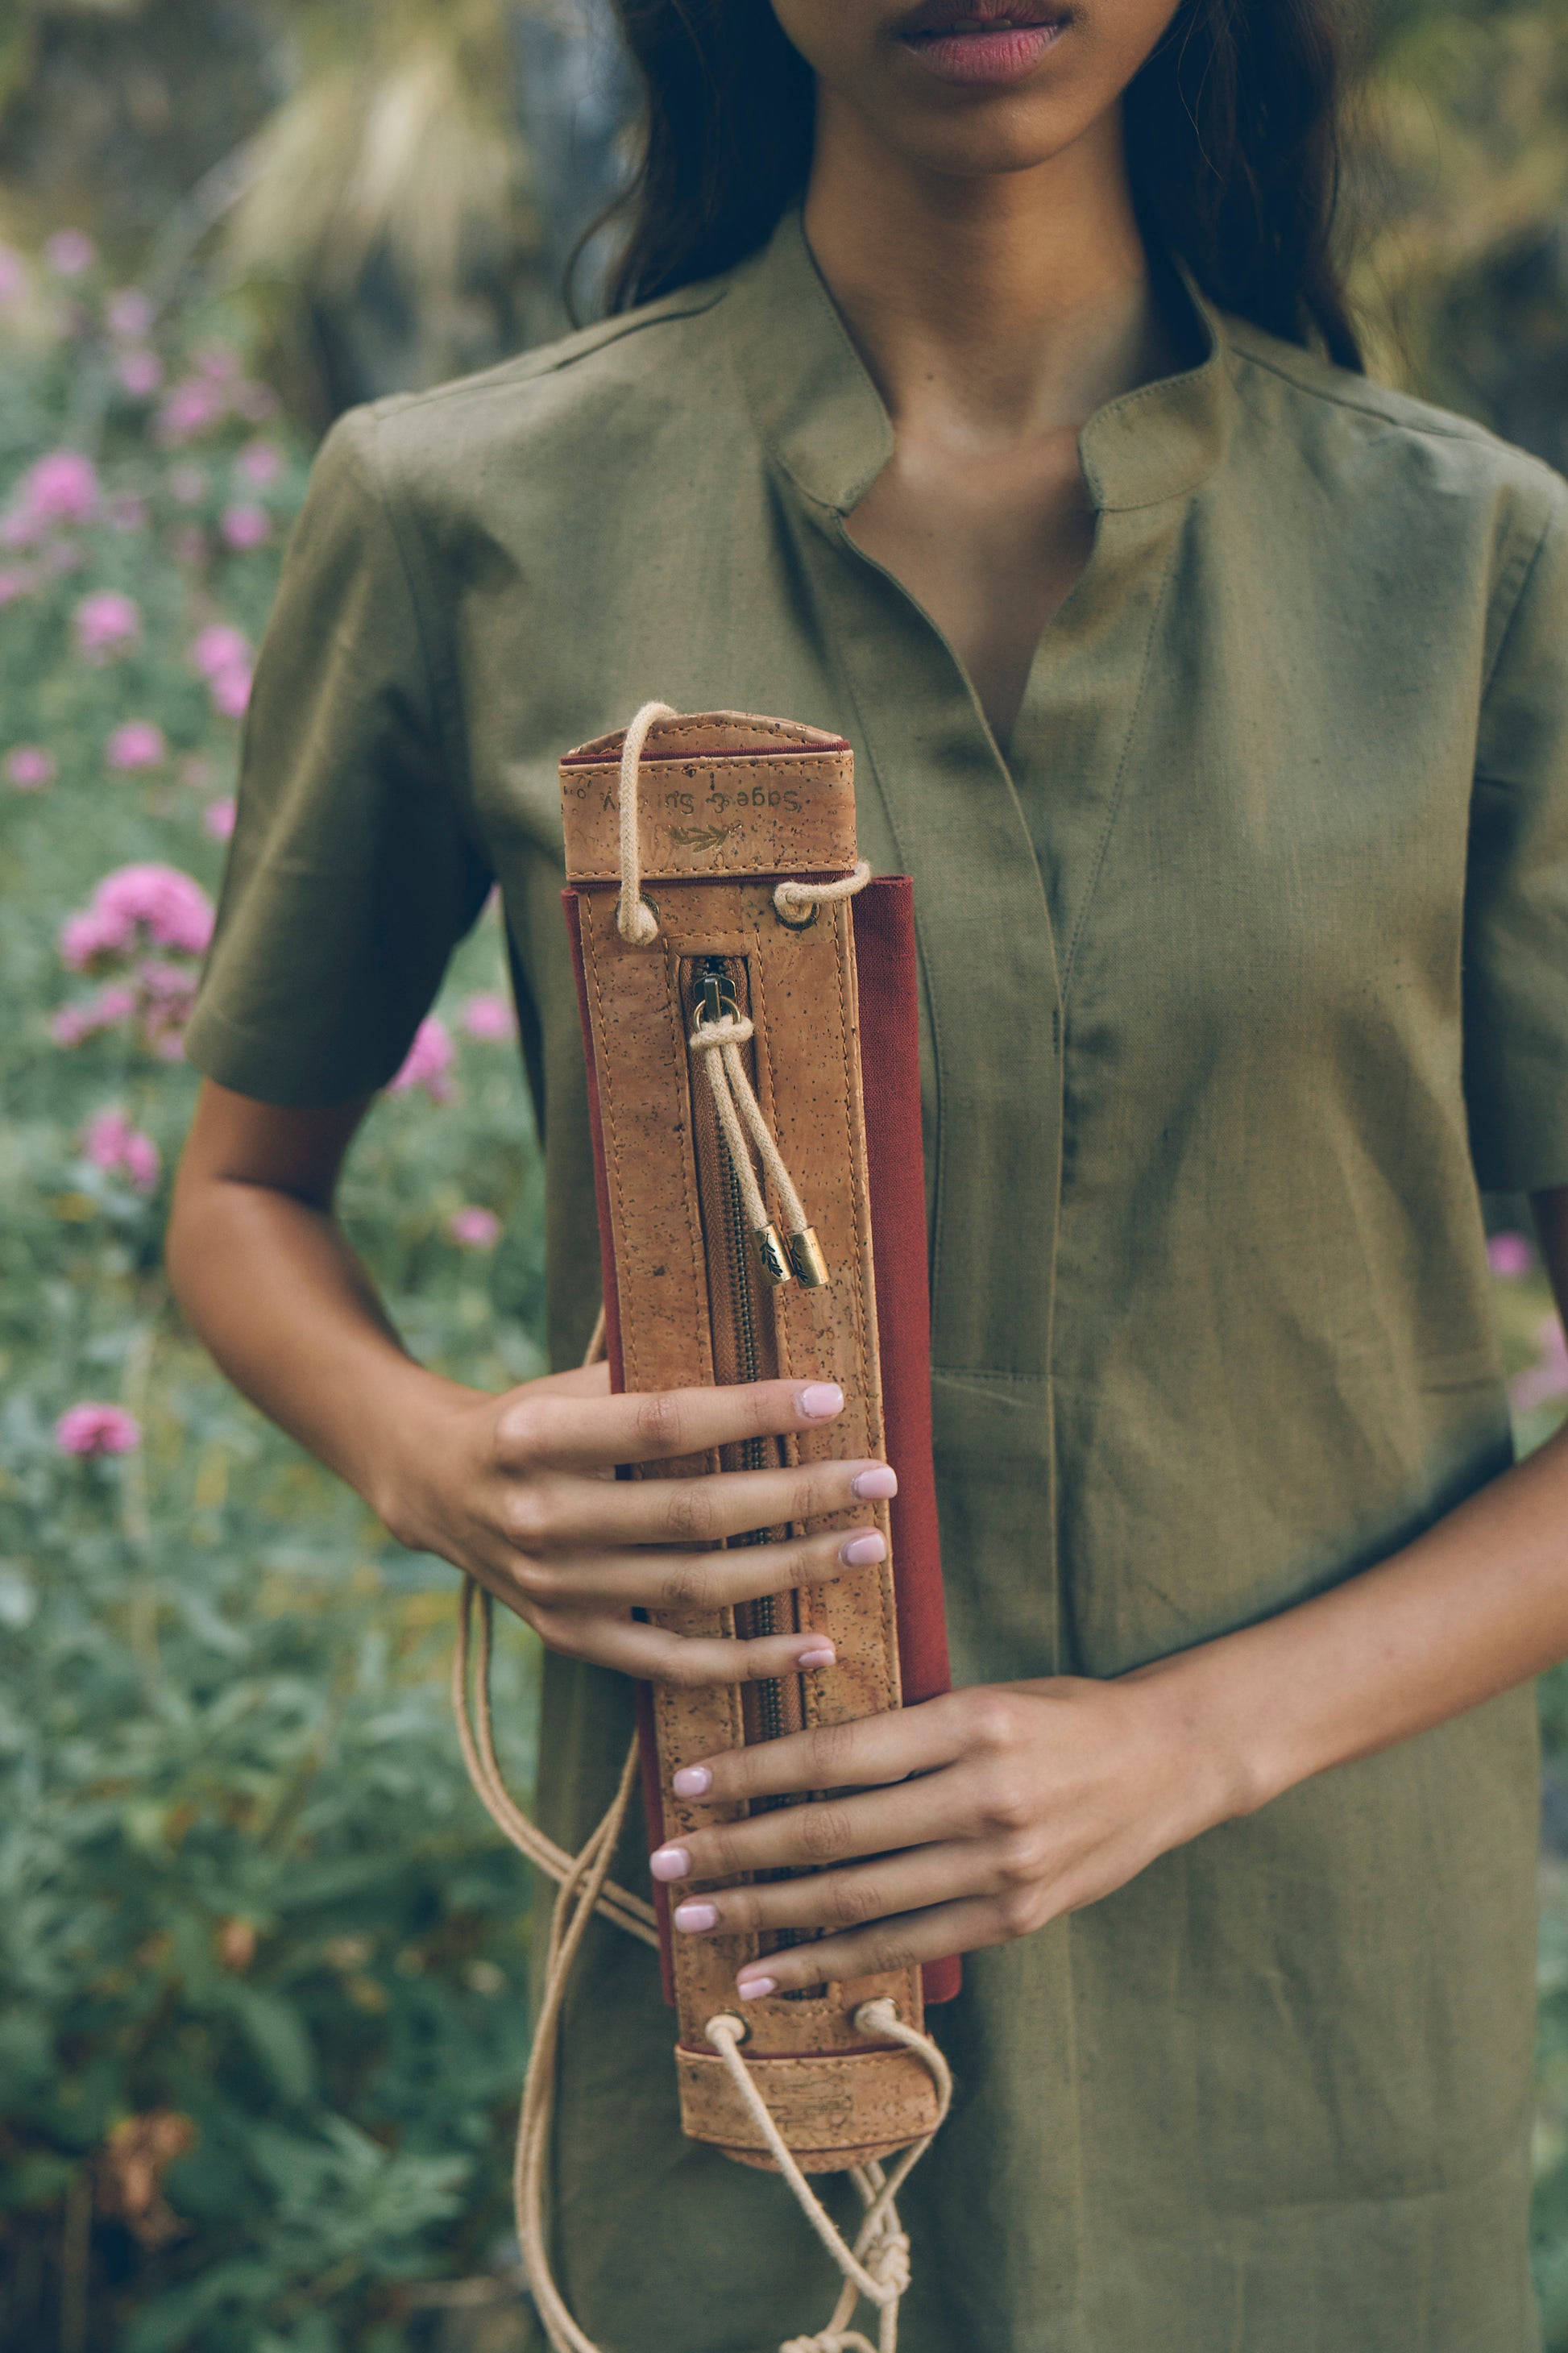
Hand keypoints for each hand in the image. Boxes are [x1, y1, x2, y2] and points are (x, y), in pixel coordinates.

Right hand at [376, 1361, 897, 1684]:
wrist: (434, 1485)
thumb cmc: (532, 1419)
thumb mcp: (569, 1383)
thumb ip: (650, 1383)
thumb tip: (774, 1381)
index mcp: (537, 1436)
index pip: (663, 1424)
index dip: (751, 1413)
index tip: (831, 1399)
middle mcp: (542, 1517)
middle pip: (694, 1513)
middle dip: (798, 1496)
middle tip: (879, 1479)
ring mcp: (555, 1587)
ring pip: (695, 1588)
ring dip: (792, 1570)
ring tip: (867, 1546)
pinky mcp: (569, 1636)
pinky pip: (672, 1663)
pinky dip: (748, 1662)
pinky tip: (817, 1645)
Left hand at [648, 1671, 1247, 1992]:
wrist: (1167, 1762)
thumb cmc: (1060, 1714)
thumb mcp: (984, 1694)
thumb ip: (903, 1727)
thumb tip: (791, 1754)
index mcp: (970, 1724)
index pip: (836, 1754)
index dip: (754, 1771)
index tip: (690, 1782)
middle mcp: (984, 1799)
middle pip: (833, 1834)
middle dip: (737, 1851)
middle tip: (667, 1861)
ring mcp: (1001, 1868)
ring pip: (858, 1901)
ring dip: (767, 1914)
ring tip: (698, 1917)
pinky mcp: (1014, 1918)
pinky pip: (904, 1946)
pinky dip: (833, 1962)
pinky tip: (776, 1969)